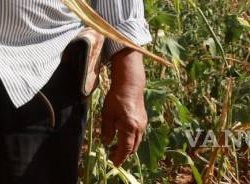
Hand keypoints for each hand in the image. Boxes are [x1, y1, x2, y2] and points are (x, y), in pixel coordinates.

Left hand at [101, 49, 146, 165]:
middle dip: (124, 154)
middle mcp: (139, 128)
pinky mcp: (143, 120)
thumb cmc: (116, 98)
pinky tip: (123, 136)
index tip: (114, 163)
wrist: (130, 85)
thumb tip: (106, 143)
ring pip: (137, 141)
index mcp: (129, 127)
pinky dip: (131, 139)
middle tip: (113, 156)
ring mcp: (143, 124)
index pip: (125, 148)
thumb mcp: (107, 114)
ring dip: (128, 147)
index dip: (120, 157)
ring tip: (116, 147)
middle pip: (133, 147)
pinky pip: (138, 134)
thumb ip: (107, 129)